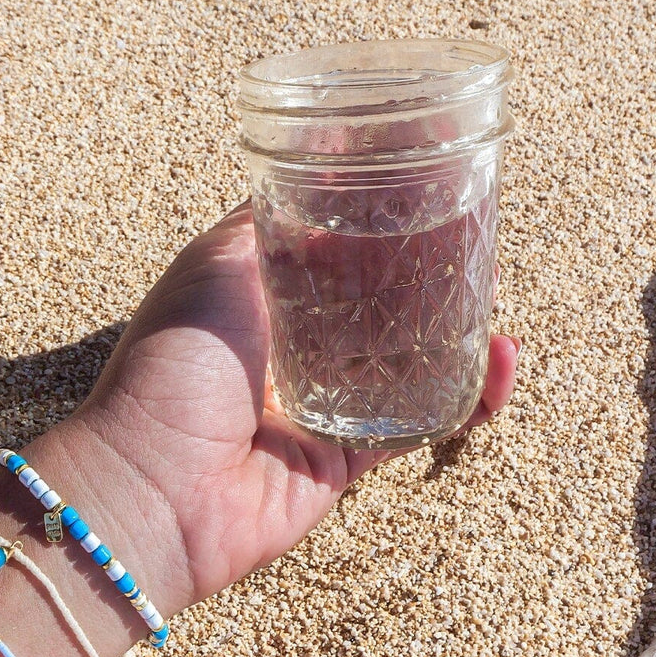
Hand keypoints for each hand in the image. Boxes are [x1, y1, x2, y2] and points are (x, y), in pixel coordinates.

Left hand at [62, 203, 519, 612]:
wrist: (155, 490)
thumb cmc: (171, 370)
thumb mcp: (213, 267)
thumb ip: (264, 221)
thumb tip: (312, 166)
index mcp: (260, 297)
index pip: (336, 250)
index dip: (382, 223)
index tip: (429, 190)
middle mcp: (295, 348)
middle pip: (380, 303)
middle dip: (431, 272)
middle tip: (476, 240)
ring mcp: (326, 404)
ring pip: (409, 360)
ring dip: (458, 328)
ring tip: (494, 293)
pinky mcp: (350, 457)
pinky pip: (421, 423)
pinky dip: (468, 397)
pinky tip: (500, 363)